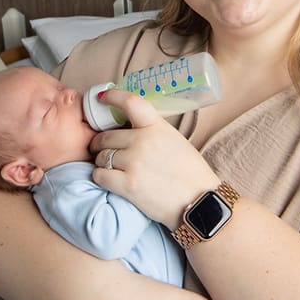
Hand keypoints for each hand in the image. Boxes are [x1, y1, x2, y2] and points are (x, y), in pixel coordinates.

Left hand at [90, 90, 219, 226]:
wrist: (200, 202)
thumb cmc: (191, 173)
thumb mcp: (175, 141)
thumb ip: (152, 132)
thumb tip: (128, 128)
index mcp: (157, 127)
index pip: (131, 102)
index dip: (112, 97)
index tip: (102, 98)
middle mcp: (144, 141)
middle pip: (106, 136)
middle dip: (100, 143)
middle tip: (101, 149)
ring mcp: (135, 162)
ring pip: (101, 156)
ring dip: (101, 162)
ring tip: (110, 167)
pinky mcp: (128, 185)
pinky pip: (99, 175)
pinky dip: (101, 177)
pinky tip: (110, 180)